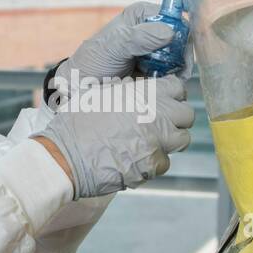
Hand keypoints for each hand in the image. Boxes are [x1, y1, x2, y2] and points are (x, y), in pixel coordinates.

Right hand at [33, 75, 193, 198]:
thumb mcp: (99, 93)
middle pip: (187, 114)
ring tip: (150, 142)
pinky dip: (154, 162)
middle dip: (176, 119)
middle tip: (161, 123)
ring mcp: (157, 141)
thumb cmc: (76, 123)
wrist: (65, 156)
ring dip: (169, 141)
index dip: (172, 94)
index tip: (165, 100)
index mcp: (143, 93)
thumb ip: (125, 90)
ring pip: (182, 140)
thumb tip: (136, 88)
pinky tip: (136, 160)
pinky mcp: (152, 165)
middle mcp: (156, 115)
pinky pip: (165, 163)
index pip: (177, 87)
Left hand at [58, 2, 175, 89]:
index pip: (173, 16)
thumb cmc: (92, 63)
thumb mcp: (112, 46)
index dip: (181, 31)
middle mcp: (152, 31)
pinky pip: (174, 75)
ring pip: (180, 59)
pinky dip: (172, 82)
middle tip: (174, 71)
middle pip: (181, 38)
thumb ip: (138, 37)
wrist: (81, 89)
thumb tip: (169, 32)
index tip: (179, 51)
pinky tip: (162, 89)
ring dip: (177, 71)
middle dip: (181, 55)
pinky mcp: (157, 72)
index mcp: (142, 15)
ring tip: (165, 82)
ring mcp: (156, 53)